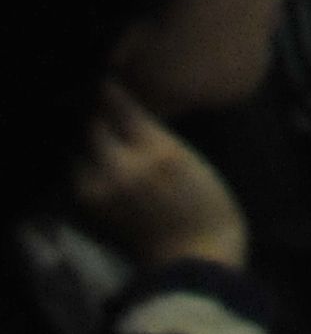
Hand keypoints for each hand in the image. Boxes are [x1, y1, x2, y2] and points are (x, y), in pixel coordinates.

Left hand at [72, 87, 246, 271]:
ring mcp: (102, 189)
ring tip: (101, 134)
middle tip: (104, 106)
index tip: (109, 79)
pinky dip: (86, 163)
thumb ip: (158, 137)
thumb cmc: (208, 205)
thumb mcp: (193, 161)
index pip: (122, 108)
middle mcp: (124, 166)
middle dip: (98, 115)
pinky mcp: (91, 206)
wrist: (193, 254)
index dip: (112, 92)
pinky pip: (80, 174)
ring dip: (90, 140)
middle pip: (96, 127)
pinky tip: (99, 163)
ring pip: (84, 149)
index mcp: (159, 151)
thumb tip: (132, 115)